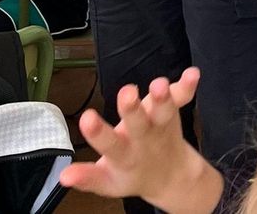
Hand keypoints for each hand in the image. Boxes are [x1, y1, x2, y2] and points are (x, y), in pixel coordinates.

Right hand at [59, 68, 222, 213]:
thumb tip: (63, 176)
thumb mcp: (107, 182)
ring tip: (159, 85)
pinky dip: (187, 86)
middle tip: (127, 93)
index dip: (97, 133)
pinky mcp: (172, 113)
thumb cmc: (132, 173)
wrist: (170, 177)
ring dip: (161, 98)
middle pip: (138, 124)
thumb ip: (87, 177)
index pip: (108, 145)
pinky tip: (192, 74)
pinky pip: (182, 99)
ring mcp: (159, 125)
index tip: (87, 118)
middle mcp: (143, 139)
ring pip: (162, 111)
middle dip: (132, 109)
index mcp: (123, 156)